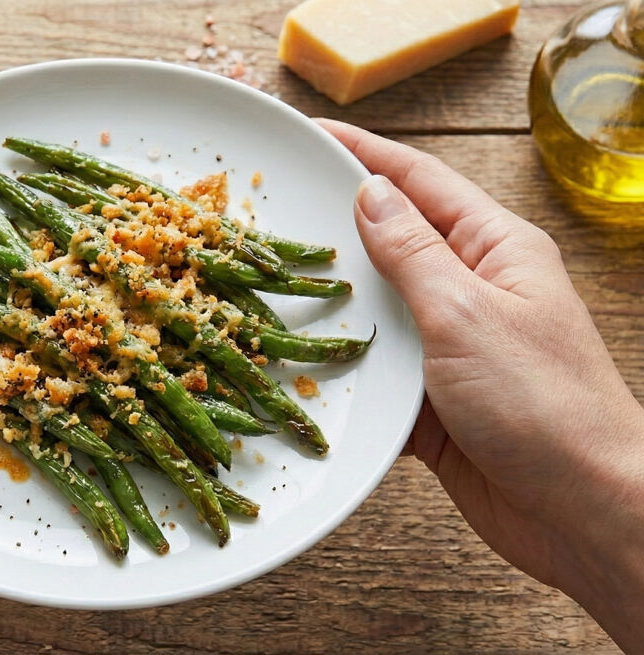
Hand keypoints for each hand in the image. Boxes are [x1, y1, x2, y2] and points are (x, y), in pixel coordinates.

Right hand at [318, 119, 643, 650]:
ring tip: (267, 283)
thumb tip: (369, 193)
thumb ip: (412, 254)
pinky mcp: (430, 400)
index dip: (365, 153)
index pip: (420, 182)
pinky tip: (298, 364)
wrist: (580, 511)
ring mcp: (449, 346)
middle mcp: (471, 290)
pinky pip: (375, 371)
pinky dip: (342, 367)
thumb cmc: (542, 404)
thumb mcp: (467, 313)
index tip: (311, 134)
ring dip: (331, 302)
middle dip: (335, 226)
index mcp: (494, 250)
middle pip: (392, 243)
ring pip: (376, 310)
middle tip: (272, 210)